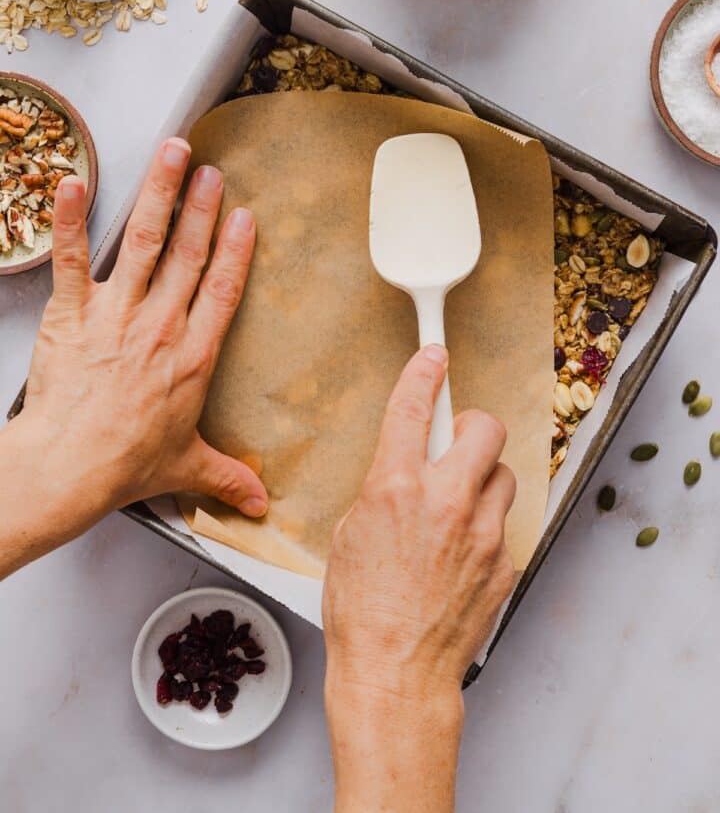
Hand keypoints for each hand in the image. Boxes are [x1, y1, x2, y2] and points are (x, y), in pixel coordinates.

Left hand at [0, 138, 266, 577]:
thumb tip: (260, 503)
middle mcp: (160, 326)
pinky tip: (74, 183)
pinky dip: (71, 220)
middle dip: (200, 207)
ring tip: (170, 154)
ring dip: (158, 195)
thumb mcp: (186, 467)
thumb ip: (226, 476)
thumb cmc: (125, 465)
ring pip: (142, 244)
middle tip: (211, 169)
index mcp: (192, 356)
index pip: (221, 292)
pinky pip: (72, 259)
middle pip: (187, 255)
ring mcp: (115, 315)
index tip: (244, 217)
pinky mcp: (72, 314)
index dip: (234, 251)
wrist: (69, 468)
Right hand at [323, 345, 515, 812]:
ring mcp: (482, 532)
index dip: (424, 372)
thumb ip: (383, 490)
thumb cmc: (361, 612)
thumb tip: (404, 470)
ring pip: (502, 475)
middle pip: (485, 427)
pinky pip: (502, 525)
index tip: (433, 355)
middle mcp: (445, 501)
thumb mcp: (350, 534)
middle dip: (472, 425)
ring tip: (457, 510)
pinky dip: (484, 528)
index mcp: (396, 489)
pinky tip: (460, 555)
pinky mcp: (504, 561)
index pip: (415, 408)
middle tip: (457, 442)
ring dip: (482, 480)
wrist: (396, 674)